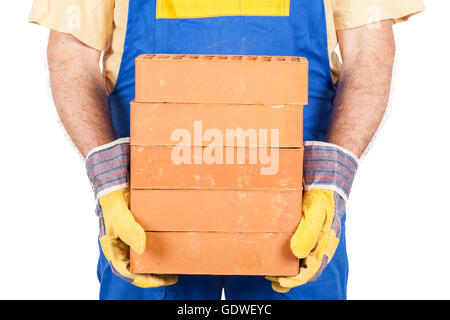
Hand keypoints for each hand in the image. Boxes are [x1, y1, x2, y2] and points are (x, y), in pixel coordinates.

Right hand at [87, 138, 176, 287]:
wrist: (115, 174)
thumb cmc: (112, 195)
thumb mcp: (119, 213)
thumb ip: (129, 230)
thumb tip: (141, 248)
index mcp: (114, 245)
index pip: (128, 270)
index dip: (145, 279)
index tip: (164, 280)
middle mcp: (123, 241)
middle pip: (138, 264)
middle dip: (154, 272)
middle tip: (173, 274)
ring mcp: (132, 232)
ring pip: (145, 252)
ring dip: (158, 259)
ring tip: (175, 262)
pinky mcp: (140, 223)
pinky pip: (152, 237)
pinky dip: (162, 242)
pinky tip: (174, 241)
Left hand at [267, 141, 357, 292]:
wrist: (327, 168)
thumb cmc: (325, 190)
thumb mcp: (317, 210)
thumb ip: (308, 232)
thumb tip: (296, 256)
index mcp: (324, 241)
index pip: (311, 269)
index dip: (295, 280)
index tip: (278, 282)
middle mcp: (318, 239)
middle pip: (304, 266)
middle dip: (288, 276)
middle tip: (269, 276)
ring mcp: (312, 230)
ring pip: (300, 255)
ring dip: (286, 264)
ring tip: (270, 267)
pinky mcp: (304, 221)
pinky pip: (295, 239)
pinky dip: (285, 248)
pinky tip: (274, 246)